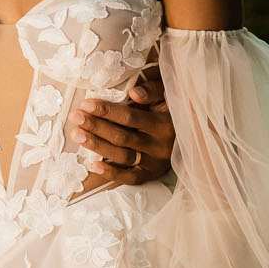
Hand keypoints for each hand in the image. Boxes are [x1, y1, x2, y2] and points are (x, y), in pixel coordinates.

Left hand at [72, 67, 174, 184]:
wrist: (192, 133)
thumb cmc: (171, 108)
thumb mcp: (167, 95)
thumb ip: (153, 90)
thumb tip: (133, 93)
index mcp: (164, 123)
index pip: (130, 118)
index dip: (107, 111)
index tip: (86, 104)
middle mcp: (160, 146)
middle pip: (122, 137)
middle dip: (96, 127)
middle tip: (76, 117)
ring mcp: (155, 163)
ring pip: (123, 156)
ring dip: (97, 146)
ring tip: (77, 135)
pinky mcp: (151, 175)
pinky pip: (129, 178)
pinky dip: (111, 173)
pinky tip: (92, 164)